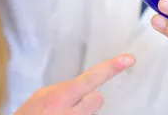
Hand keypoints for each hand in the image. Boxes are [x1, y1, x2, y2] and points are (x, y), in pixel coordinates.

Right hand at [13, 54, 134, 113]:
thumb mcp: (40, 97)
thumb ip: (62, 90)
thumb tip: (80, 88)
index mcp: (59, 99)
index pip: (90, 78)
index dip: (111, 68)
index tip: (128, 59)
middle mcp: (70, 114)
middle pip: (98, 98)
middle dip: (87, 99)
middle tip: (70, 105)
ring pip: (91, 112)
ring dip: (80, 112)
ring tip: (60, 114)